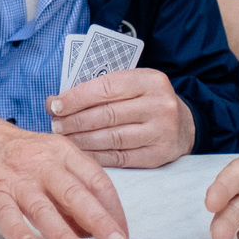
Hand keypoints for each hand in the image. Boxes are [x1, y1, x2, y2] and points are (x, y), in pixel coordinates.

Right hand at [0, 106, 127, 238]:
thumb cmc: (12, 153)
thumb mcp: (48, 160)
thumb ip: (69, 191)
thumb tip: (92, 228)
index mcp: (61, 152)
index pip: (96, 179)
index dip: (113, 208)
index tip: (121, 231)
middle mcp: (42, 163)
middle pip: (75, 193)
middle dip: (99, 220)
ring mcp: (16, 178)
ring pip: (43, 208)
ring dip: (64, 234)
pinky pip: (6, 214)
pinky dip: (18, 231)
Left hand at [50, 68, 193, 167]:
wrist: (184, 124)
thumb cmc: (147, 101)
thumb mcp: (133, 84)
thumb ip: (102, 89)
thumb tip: (57, 102)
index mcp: (150, 80)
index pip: (106, 88)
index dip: (76, 98)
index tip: (54, 105)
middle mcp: (159, 105)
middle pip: (107, 115)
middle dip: (74, 121)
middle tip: (54, 125)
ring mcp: (161, 132)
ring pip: (111, 138)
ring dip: (81, 140)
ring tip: (63, 139)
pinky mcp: (158, 155)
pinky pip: (119, 158)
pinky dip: (96, 156)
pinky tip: (80, 153)